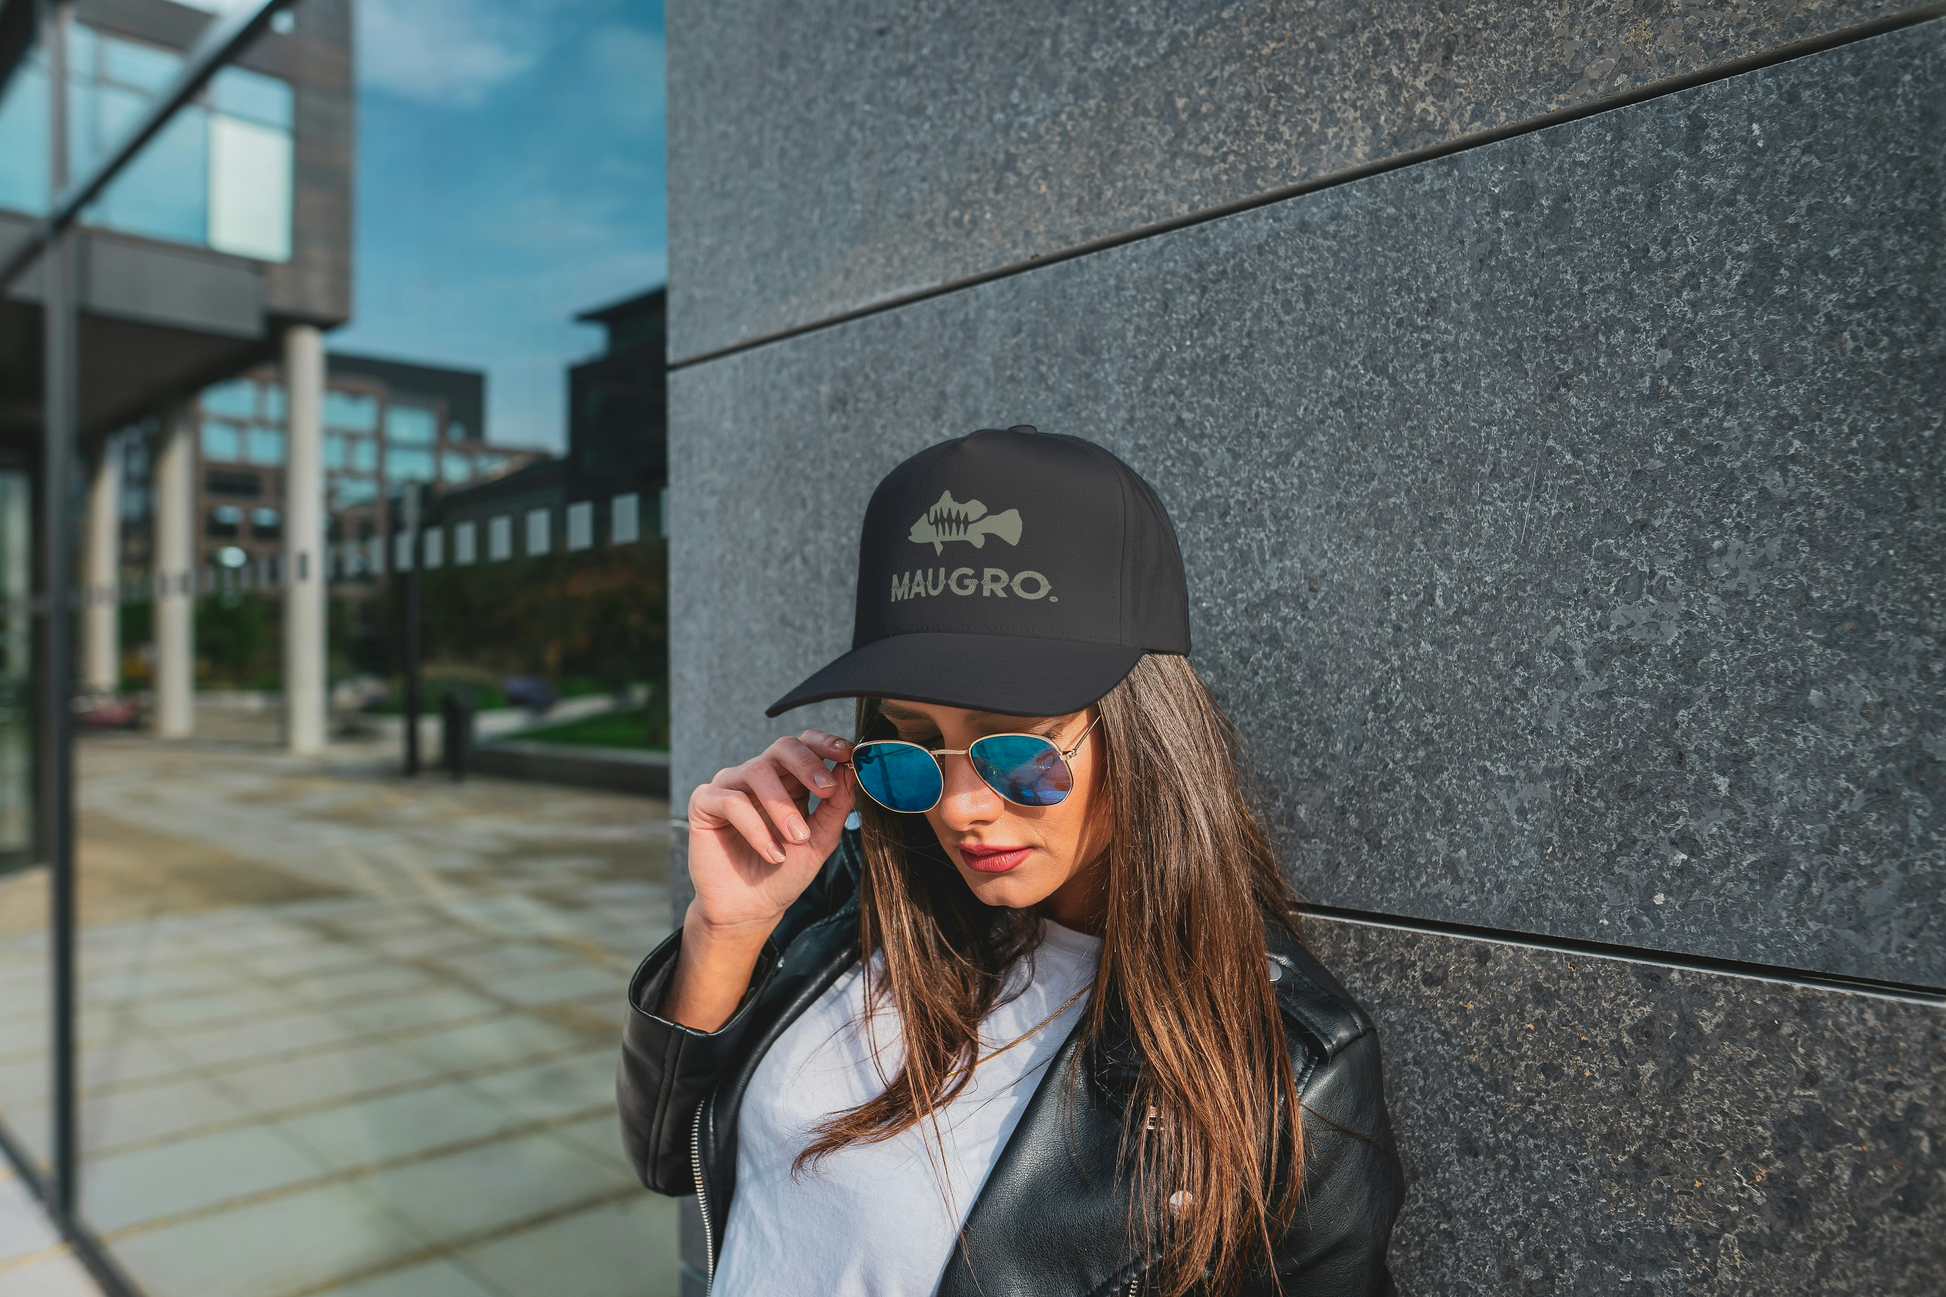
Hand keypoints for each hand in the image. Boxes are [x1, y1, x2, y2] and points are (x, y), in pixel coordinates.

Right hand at [685, 730, 856, 939]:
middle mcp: (758, 776)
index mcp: (789, 779)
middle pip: (783, 746)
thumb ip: (836, 807)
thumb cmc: (785, 873)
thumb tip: (850, 770)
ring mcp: (730, 786)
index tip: (848, 754)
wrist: (751, 910)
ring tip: (797, 839)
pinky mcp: (704, 803)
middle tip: (826, 790)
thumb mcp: (820, 840)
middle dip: (808, 764)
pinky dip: (756, 828)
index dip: (826, 743)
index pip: (805, 744)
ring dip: (783, 806)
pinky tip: (772, 854)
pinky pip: (731, 801)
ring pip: (757, 771)